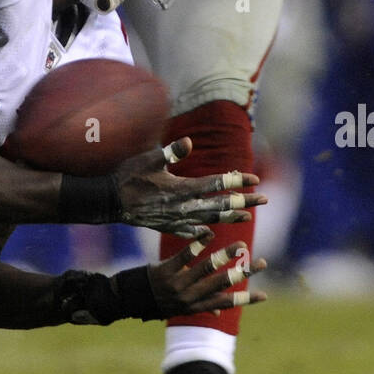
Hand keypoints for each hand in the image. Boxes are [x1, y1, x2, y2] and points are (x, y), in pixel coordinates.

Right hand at [113, 138, 265, 237]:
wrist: (108, 202)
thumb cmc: (128, 177)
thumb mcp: (148, 159)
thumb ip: (171, 152)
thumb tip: (190, 141)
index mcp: (181, 188)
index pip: (215, 185)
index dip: (236, 181)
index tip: (254, 179)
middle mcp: (182, 206)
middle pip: (219, 204)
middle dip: (243, 202)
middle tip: (264, 200)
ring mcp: (175, 219)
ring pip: (209, 219)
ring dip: (229, 216)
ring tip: (247, 216)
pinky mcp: (166, 226)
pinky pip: (190, 231)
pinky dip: (203, 230)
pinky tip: (210, 232)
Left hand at [147, 238, 266, 315]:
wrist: (131, 300)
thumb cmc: (159, 302)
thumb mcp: (180, 310)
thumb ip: (201, 307)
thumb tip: (220, 313)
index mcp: (195, 307)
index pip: (225, 303)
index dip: (245, 300)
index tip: (264, 295)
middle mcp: (189, 298)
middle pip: (221, 284)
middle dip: (243, 273)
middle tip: (261, 263)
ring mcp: (177, 284)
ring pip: (207, 269)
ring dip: (226, 255)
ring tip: (241, 245)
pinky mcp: (166, 271)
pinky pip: (184, 256)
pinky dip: (198, 244)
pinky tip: (209, 234)